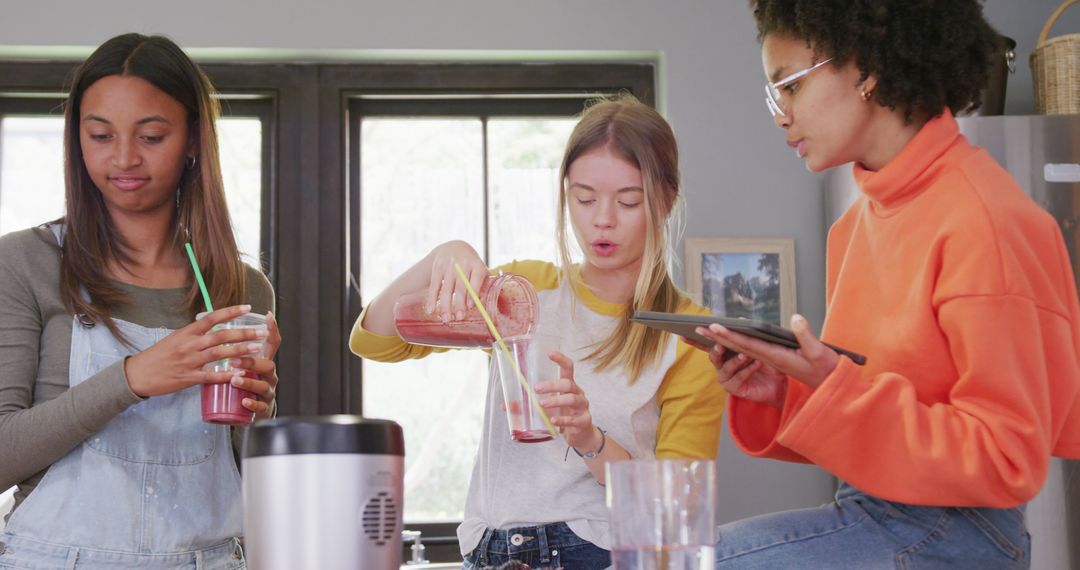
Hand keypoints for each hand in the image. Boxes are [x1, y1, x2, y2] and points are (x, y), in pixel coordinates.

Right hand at [124, 305, 267, 397]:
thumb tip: (212, 325)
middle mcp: (189, 345)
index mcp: (186, 332)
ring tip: (257, 349)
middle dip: (243, 333)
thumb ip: (194, 334)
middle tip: (261, 331)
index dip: (231, 312)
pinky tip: (240, 374)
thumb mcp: (174, 338)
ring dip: (241, 351)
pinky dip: (227, 375)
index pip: (212, 318)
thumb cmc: (157, 356)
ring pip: (220, 354)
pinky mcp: (189, 378)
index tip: (247, 307)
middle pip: (221, 336)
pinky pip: (211, 376)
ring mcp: (190, 361)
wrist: (137, 374)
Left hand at [226, 311, 281, 418]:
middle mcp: (268, 376)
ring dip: (249, 382)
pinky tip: (244, 401)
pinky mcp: (263, 408)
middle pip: (268, 364)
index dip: (272, 330)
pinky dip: (253, 403)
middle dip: (252, 361)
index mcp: (263, 362)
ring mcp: (267, 391)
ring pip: (263, 385)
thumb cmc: (243, 385)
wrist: (251, 410)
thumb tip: (214, 330)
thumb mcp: (242, 367)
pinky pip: (260, 406)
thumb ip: (233, 352)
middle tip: (234, 360)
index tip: (267, 317)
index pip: (272, 344)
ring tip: (235, 380)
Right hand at [425, 241, 487, 321]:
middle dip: (459, 303)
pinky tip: (430, 310)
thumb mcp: (479, 270)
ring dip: (445, 304)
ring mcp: (449, 265)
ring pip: (446, 287)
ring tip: (446, 319)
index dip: (474, 292)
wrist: (453, 247)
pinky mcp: (437, 267)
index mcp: (476, 264)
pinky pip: (434, 285)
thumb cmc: (471, 265)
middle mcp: (463, 263)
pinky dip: (432, 298)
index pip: (476, 278)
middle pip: (461, 285)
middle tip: (458, 318)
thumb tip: (483, 306)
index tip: (471, 306)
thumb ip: (483, 285)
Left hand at [534, 352, 599, 450]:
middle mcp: (577, 393)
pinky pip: (573, 419)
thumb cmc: (562, 414)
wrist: (579, 434)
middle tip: (536, 388)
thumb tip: (505, 406)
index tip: (549, 354)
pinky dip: (562, 419)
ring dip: (556, 401)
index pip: (568, 367)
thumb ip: (527, 405)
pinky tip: (553, 420)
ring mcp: (582, 407)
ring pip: (572, 399)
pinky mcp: (583, 421)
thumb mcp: (546, 407)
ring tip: (542, 404)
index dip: (560, 359)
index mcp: (568, 385)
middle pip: (568, 383)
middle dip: (552, 385)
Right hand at [688, 333, 787, 407]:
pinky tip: (757, 363)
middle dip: (716, 348)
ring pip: (725, 367)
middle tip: (721, 343)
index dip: (695, 339)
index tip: (685, 334)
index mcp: (725, 352)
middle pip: (713, 355)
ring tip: (746, 355)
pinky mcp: (734, 389)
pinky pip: (738, 378)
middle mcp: (722, 365)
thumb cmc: (768, 363)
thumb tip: (738, 320)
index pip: (707, 344)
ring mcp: (727, 378)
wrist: (779, 384)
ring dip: (735, 360)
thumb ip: (746, 334)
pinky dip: (747, 370)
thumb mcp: (758, 345)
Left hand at [696, 314, 839, 393]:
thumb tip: (795, 317)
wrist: (830, 387)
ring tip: (705, 331)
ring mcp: (770, 360)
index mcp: (776, 357)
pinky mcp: (774, 359)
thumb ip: (806, 336)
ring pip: (742, 349)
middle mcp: (769, 359)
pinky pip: (751, 350)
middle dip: (717, 338)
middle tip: (698, 328)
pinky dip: (738, 341)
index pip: (747, 345)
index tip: (714, 328)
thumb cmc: (826, 370)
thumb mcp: (819, 353)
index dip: (730, 336)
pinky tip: (728, 335)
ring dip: (723, 341)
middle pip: (738, 347)